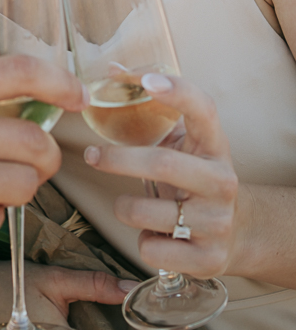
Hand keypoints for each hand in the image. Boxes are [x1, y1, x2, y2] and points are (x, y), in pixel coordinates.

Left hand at [84, 73, 239, 277]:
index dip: (176, 92)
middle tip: (91, 154)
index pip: (203, 109)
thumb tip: (109, 70)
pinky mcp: (208, 259)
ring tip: (129, 204)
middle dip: (117, 159)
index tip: (145, 81)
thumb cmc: (194, 177)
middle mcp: (222, 181)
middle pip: (162, 163)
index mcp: (215, 146)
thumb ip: (153, 111)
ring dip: (124, 206)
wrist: (237, 233)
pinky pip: (151, 249)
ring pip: (145, 212)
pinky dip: (142, 242)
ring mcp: (217, 222)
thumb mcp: (184, 144)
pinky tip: (154, 235)